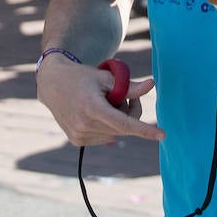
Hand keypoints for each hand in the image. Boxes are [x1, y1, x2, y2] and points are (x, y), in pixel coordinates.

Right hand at [36, 55, 163, 146]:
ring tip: (107, 101)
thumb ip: (129, 85)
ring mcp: (79, 135)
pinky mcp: (77, 140)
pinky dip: (108, 126)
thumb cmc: (82, 76)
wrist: (53, 84)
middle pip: (123, 127)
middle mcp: (84, 125)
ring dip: (119, 120)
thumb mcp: (106, 77)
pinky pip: (105, 136)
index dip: (145, 130)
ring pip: (115, 133)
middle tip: (128, 94)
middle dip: (131, 112)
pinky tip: (97, 112)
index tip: (163, 135)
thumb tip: (151, 85)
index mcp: (92, 107)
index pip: (124, 123)